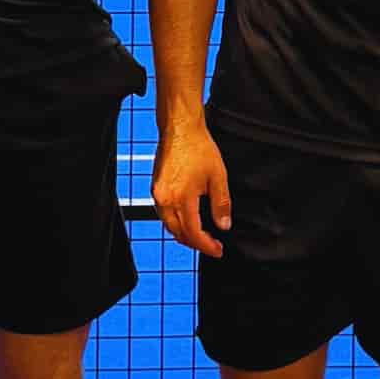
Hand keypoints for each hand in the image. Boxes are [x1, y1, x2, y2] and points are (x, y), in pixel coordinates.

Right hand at [152, 114, 232, 256]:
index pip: (193, 233)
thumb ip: (221, 204)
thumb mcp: (218, 177)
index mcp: (181, 198)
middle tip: (212, 245)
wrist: (180, 128)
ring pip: (169, 225)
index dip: (206, 246)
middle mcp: (165, 199)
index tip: (217, 250)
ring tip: (201, 236)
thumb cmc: (197, 147)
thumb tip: (223, 225)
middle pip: (178, 233)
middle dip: (195, 243)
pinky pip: (163, 214)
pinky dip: (175, 222)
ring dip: (184, 234)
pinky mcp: (155, 188)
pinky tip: (186, 220)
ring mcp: (157, 194)